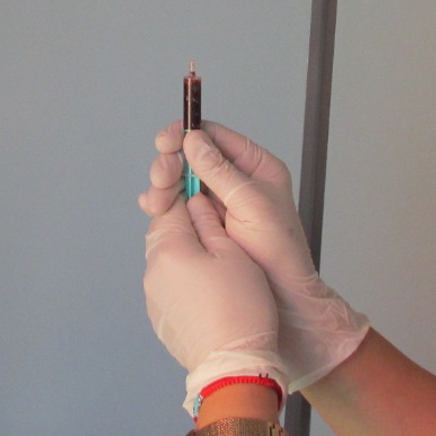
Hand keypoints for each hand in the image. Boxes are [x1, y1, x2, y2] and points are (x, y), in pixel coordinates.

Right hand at [139, 121, 368, 391]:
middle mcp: (234, 182)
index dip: (188, 135)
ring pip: (179, 182)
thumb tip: (194, 140)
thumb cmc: (279, 256)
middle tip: (162, 176)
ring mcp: (217, 204)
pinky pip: (176, 206)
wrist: (282, 301)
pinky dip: (162, 204)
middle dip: (171, 163)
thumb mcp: (252, 206)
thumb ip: (222, 172)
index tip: (167, 141)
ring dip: (162, 185)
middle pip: (192, 158)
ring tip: (157, 198)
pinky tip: (153, 207)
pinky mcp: (204, 225)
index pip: (216, 137)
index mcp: (255, 168)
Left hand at [143, 193, 285, 413]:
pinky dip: (186, 281)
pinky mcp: (160, 319)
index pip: (170, 204)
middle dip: (188, 226)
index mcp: (168, 249)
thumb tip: (196, 203)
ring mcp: (153, 298)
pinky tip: (211, 291)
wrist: (234, 366)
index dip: (187, 192)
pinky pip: (170, 287)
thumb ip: (209, 222)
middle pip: (165, 233)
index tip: (203, 190)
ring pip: (167, 261)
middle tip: (218, 230)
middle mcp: (152, 272)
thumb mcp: (233, 253)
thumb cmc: (240, 310)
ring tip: (219, 265)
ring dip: (187, 255)